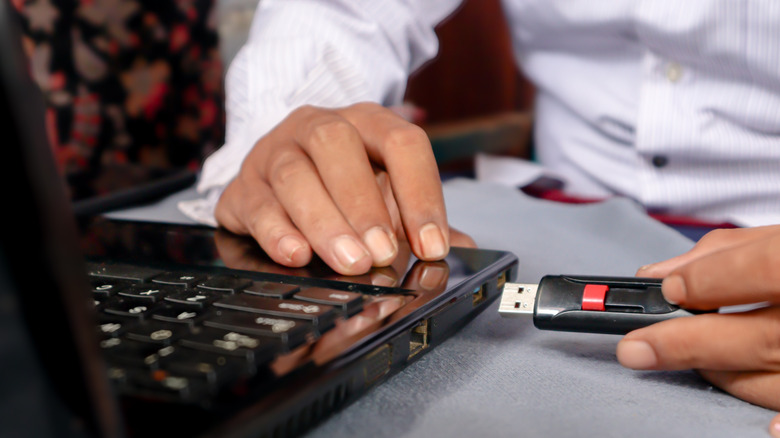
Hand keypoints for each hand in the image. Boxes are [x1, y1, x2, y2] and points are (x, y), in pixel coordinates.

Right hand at [215, 102, 453, 275]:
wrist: (278, 172)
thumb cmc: (343, 184)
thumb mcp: (386, 192)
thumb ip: (419, 219)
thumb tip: (462, 251)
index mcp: (364, 122)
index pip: (401, 142)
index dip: (421, 193)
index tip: (433, 244)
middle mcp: (316, 126)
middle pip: (337, 146)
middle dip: (363, 203)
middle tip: (383, 253)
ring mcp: (273, 152)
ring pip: (293, 175)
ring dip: (324, 222)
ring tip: (348, 261)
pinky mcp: (243, 186)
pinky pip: (256, 204)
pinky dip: (276, 232)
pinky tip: (296, 255)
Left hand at [616, 225, 779, 435]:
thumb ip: (732, 251)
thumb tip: (663, 274)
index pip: (770, 268)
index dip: (714, 279)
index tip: (670, 288)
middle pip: (766, 338)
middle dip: (689, 343)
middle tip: (637, 349)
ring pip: (778, 382)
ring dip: (722, 374)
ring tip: (688, 360)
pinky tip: (763, 424)